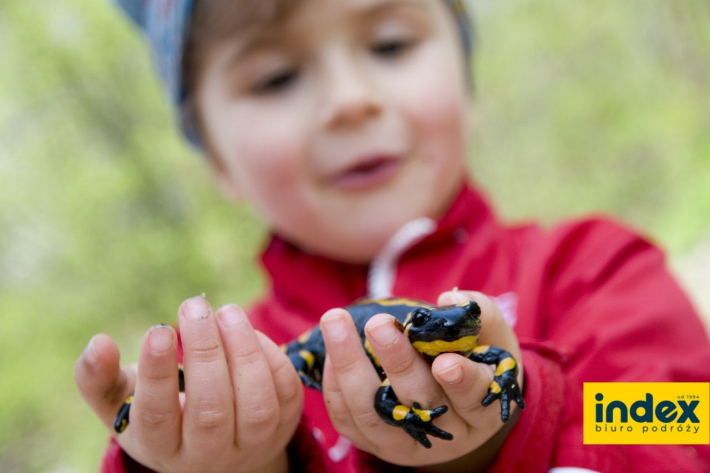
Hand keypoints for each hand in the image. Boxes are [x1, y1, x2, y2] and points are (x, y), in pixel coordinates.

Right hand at [74, 296, 302, 472]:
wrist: (213, 448)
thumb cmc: (160, 413)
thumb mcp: (121, 403)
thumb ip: (98, 378)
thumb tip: (97, 344)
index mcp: (161, 447)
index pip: (158, 417)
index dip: (157, 373)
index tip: (159, 329)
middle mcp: (209, 454)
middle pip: (211, 411)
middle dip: (204, 353)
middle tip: (193, 306)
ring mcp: (251, 443)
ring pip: (256, 405)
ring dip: (243, 351)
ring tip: (226, 311)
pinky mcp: (285, 425)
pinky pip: (286, 392)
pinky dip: (271, 356)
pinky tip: (246, 330)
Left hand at [320, 290, 523, 468]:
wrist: (453, 405)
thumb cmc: (476, 361)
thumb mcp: (492, 339)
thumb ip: (480, 314)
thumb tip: (447, 299)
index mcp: (481, 411)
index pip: (474, 399)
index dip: (461, 382)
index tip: (445, 361)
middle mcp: (445, 434)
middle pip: (419, 405)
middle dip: (397, 362)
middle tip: (379, 323)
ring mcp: (406, 442)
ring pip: (374, 414)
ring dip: (350, 367)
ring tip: (336, 322)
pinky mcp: (373, 443)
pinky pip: (347, 420)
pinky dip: (335, 385)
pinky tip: (331, 350)